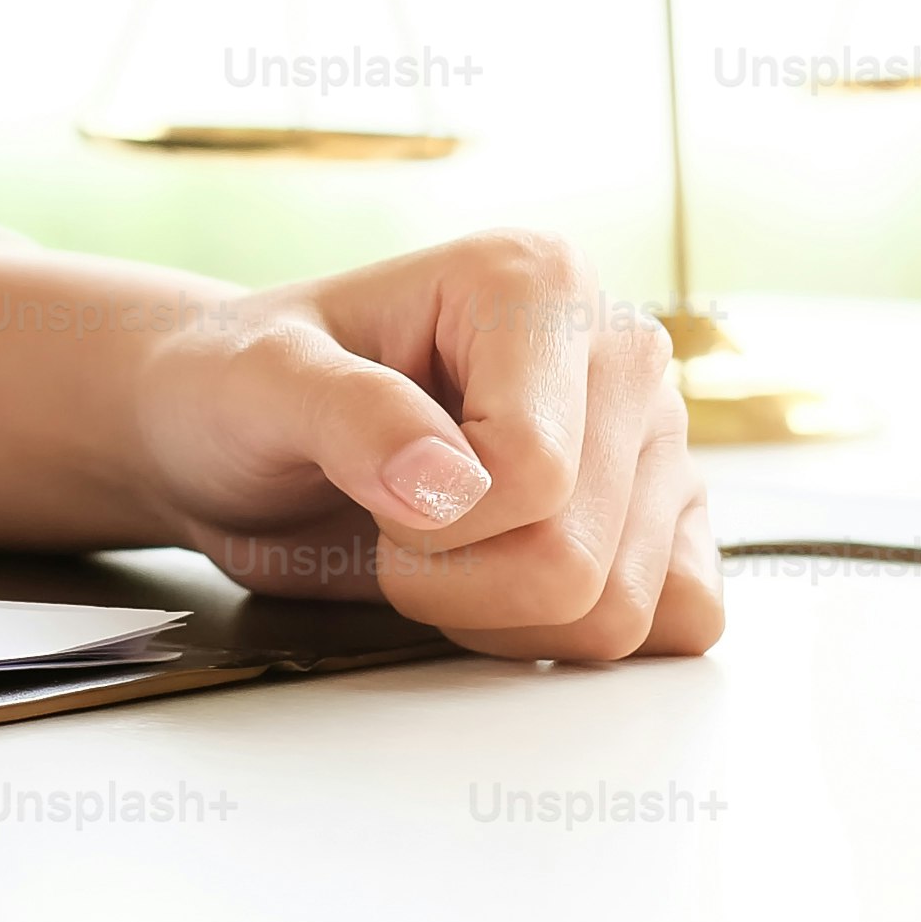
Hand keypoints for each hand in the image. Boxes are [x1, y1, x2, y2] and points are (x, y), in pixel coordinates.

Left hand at [126, 231, 722, 663]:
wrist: (240, 441)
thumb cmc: (244, 392)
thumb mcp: (258, 384)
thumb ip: (346, 416)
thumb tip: (449, 486)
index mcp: (539, 283)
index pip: (535, 469)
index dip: (433, 524)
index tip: (372, 485)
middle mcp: (621, 351)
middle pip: (578, 557)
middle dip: (457, 582)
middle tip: (392, 526)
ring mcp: (655, 440)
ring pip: (622, 610)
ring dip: (501, 619)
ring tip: (441, 550)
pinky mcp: (665, 517)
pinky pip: (680, 621)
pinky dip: (572, 638)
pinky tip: (502, 589)